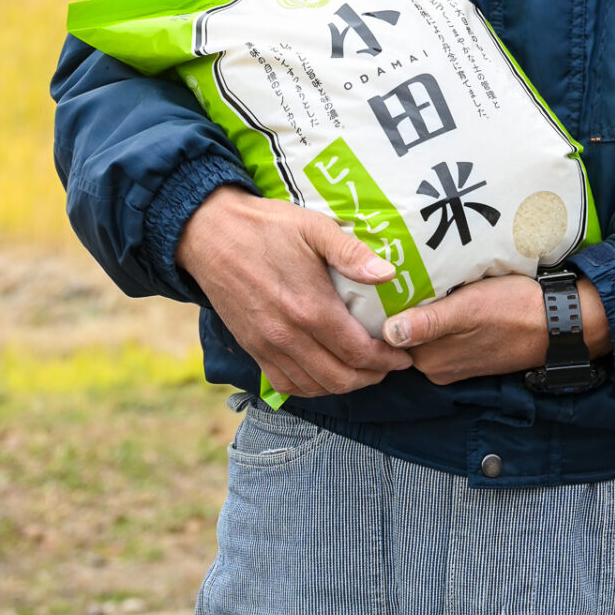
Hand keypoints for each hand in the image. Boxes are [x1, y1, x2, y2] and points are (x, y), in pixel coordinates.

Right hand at [176, 185, 413, 399]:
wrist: (210, 234)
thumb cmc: (267, 227)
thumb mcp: (314, 228)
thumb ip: (352, 253)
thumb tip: (389, 274)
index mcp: (310, 308)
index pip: (359, 352)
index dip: (387, 359)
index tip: (404, 356)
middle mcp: (289, 336)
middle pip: (340, 378)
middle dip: (372, 377)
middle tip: (389, 365)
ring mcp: (267, 346)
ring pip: (314, 386)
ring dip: (344, 385)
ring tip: (363, 370)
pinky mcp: (251, 348)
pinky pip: (285, 384)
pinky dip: (311, 387)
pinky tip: (325, 373)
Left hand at [381, 274, 610, 385]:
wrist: (558, 322)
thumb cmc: (515, 309)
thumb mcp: (469, 309)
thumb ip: (429, 323)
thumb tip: (388, 333)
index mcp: (431, 360)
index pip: (391, 333)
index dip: (387, 306)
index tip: (386, 279)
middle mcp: (437, 367)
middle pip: (407, 332)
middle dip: (405, 305)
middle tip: (403, 268)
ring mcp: (454, 362)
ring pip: (426, 331)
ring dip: (425, 308)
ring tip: (423, 275)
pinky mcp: (469, 353)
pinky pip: (444, 332)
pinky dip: (443, 314)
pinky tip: (448, 292)